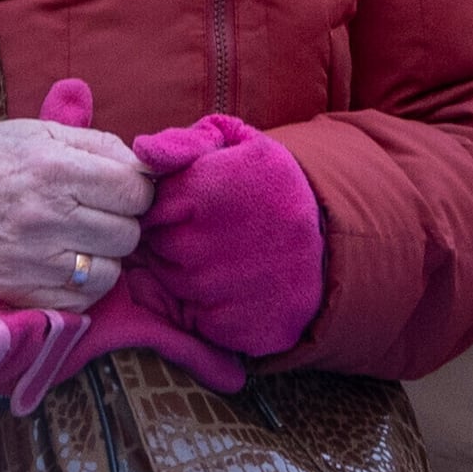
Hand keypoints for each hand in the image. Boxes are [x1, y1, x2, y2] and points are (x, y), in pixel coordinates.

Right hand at [0, 85, 150, 307]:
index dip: (136, 190)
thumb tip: (146, 168)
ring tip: (80, 240)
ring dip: (102, 257)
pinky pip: (81, 300)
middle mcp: (46, 216)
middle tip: (95, 214)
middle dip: (119, 222)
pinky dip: (81, 285)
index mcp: (55, 168)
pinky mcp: (21, 292)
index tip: (121, 190)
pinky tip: (64, 263)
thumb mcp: (41, 132)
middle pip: (127, 234)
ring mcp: (33, 260)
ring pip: (110, 272)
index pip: (135, 191)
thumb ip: (98, 144)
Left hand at [130, 115, 324, 359]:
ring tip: (225, 257)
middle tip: (209, 233)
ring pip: (173, 285)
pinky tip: (235, 286)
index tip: (191, 206)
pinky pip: (196, 320)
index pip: (151, 207)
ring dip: (187, 273)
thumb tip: (142, 151)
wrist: (331, 242)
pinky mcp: (239, 329)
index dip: (168, 208)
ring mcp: (227, 291)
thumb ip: (184, 142)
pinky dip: (207, 307)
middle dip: (172, 239)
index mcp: (212, 190)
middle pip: (157, 248)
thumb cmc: (269, 186)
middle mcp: (215, 243)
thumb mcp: (236, 144)